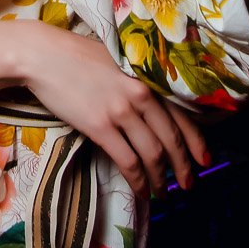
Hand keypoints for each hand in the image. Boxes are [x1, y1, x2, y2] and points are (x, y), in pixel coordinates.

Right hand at [20, 22, 208, 198]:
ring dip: (161, 178)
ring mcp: (121, 111)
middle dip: (184, 166)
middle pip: (171, 138)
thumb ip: (138, 81)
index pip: (182, 114)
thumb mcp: (118, 61)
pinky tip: (142, 190)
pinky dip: (138, 181)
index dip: (197, 141)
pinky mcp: (100, 126)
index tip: (205, 161)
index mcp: (147, 77)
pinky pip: (127, 161)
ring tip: (164, 193)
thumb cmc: (76, 54)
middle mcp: (140, 94)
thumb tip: (153, 108)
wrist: (43, 55)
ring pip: (152, 153)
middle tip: (190, 185)